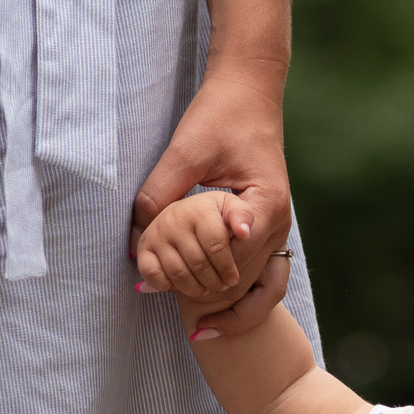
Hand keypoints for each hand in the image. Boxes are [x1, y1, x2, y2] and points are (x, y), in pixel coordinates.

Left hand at [131, 58, 291, 333]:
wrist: (248, 93)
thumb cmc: (220, 115)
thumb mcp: (185, 153)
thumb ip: (161, 195)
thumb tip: (134, 240)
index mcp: (266, 205)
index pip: (231, 258)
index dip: (195, 276)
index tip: (159, 285)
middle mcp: (279, 224)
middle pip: (243, 282)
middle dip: (205, 296)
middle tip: (162, 303)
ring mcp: (276, 229)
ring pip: (253, 286)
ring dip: (220, 300)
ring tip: (189, 320)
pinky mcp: (264, 228)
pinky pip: (257, 276)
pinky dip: (232, 292)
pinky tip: (204, 304)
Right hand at [137, 187, 255, 301]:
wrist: (186, 213)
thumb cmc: (215, 215)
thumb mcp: (232, 209)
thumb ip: (243, 216)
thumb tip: (244, 233)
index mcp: (199, 208)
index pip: (216, 246)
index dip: (227, 267)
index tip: (233, 278)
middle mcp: (173, 218)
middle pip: (198, 263)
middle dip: (214, 281)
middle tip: (222, 286)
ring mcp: (156, 233)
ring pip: (177, 272)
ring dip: (195, 288)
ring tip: (206, 289)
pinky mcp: (144, 247)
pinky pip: (153, 275)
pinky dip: (168, 286)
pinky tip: (183, 285)